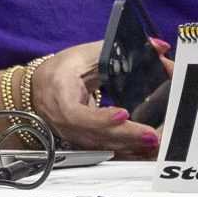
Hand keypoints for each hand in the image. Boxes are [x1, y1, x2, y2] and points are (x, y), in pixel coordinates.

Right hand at [27, 42, 164, 157]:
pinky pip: (101, 148)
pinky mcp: (80, 139)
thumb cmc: (62, 68)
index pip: (76, 113)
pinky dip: (121, 150)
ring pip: (98, 145)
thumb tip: (158, 46)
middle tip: (150, 135)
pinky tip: (141, 150)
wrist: (39, 86)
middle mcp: (63, 120)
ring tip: (152, 143)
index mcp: (60, 94)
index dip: (99, 118)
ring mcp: (70, 133)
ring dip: (126, 147)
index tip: (122, 114)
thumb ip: (122, 50)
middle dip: (123, 136)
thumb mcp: (88, 53)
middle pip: (92, 134)